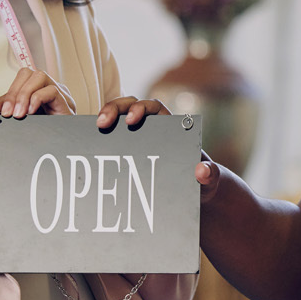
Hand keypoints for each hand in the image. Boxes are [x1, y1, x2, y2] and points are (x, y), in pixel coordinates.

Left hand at [0, 68, 75, 127]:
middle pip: (27, 73)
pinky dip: (37, 99)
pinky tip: (32, 113)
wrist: (66, 147)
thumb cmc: (47, 134)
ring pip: (39, 76)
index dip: (2, 96)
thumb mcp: (22, 123)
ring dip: (24, 94)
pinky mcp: (66, 102)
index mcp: (36, 91)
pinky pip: (52, 90)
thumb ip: (6, 118)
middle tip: (7, 113)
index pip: (16, 84)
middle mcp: (47, 88)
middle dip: (13, 93)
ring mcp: (58, 93)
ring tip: (19, 114)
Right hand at [96, 97, 224, 201]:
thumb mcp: (210, 180)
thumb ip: (210, 176)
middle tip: (102, 122)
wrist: (195, 194)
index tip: (132, 120)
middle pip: (129, 106)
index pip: (154, 106)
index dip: (141, 108)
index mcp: (172, 127)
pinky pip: (113, 139)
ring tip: (94, 130)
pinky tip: (90, 147)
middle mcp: (153, 128)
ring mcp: (139, 138)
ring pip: (118, 119)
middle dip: (115, 109)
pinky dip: (101, 139)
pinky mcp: (130, 151)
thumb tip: (201, 171)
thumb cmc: (204, 182)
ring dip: (105, 119)